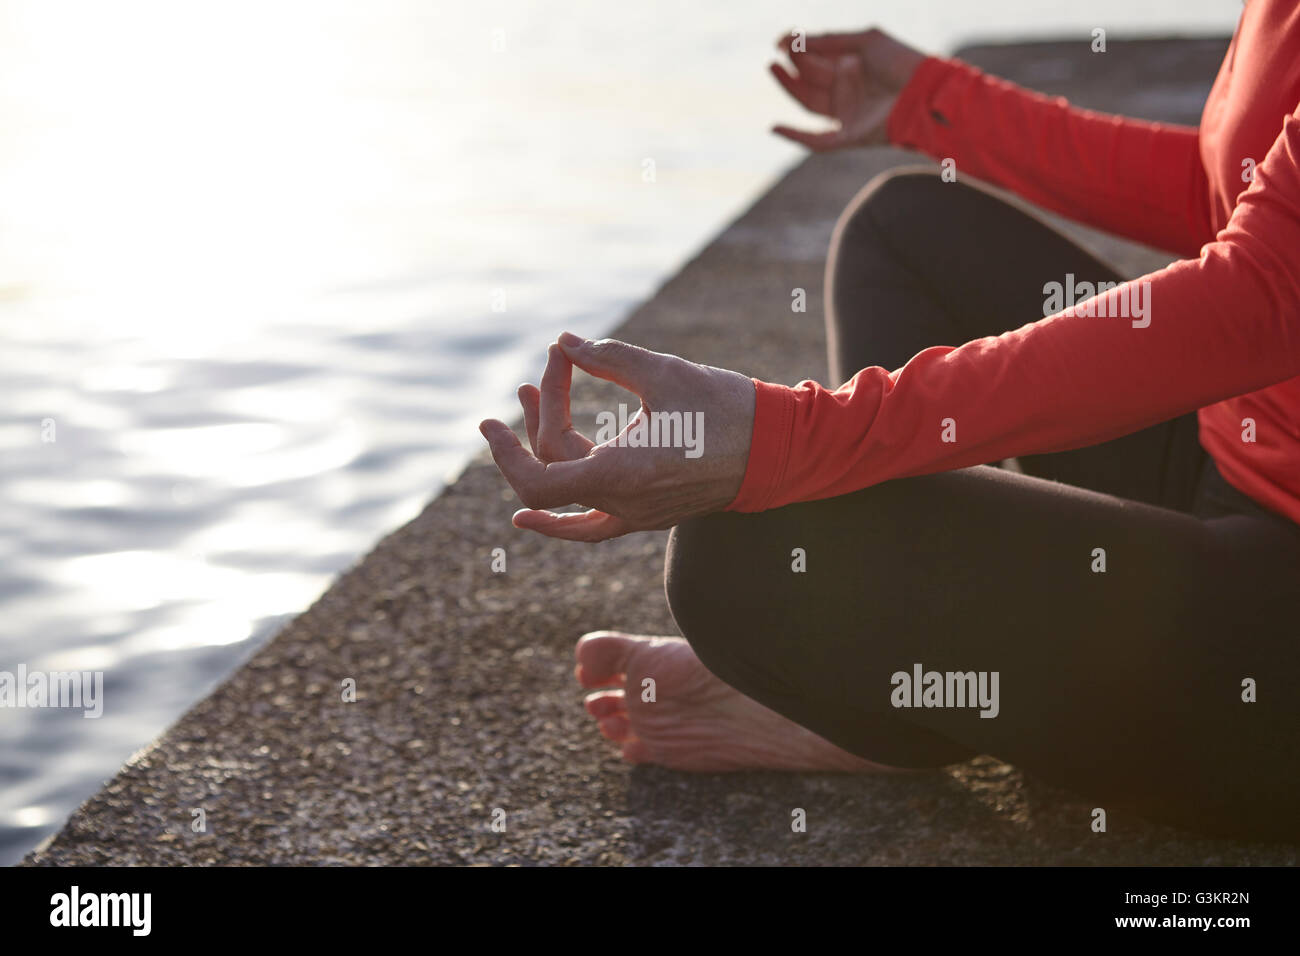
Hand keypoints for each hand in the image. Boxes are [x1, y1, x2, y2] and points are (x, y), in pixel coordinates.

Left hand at [479, 333, 755, 541]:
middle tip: (556, 361)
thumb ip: (608, 357)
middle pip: (554, 464)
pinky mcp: (645, 514)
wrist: (778, 450)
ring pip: (568, 489)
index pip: (538, 475)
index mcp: (623, 472)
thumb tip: (565, 343)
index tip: (501, 409)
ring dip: (544, 444)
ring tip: (537, 391)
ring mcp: (634, 515)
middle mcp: (624, 503)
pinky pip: (590, 527)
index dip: (506, 449)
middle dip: (543, 409)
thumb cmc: (727, 409)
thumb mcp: (665, 373)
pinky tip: (527, 516)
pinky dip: (557, 522)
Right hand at [770, 27, 926, 150]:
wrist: (924, 91)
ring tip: (773, 68)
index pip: (817, 60)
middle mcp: (847, 91)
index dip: (798, 50)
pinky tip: (775, 127)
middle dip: (792, 68)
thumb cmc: (900, 61)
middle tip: (775, 57)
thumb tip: (791, 40)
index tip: (782, 40)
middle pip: (810, 80)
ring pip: (809, 103)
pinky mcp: (848, 137)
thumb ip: (828, 41)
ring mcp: (846, 114)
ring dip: (789, 87)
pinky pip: (815, 141)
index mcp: (852, 67)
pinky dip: (794, 136)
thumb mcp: (864, 41)